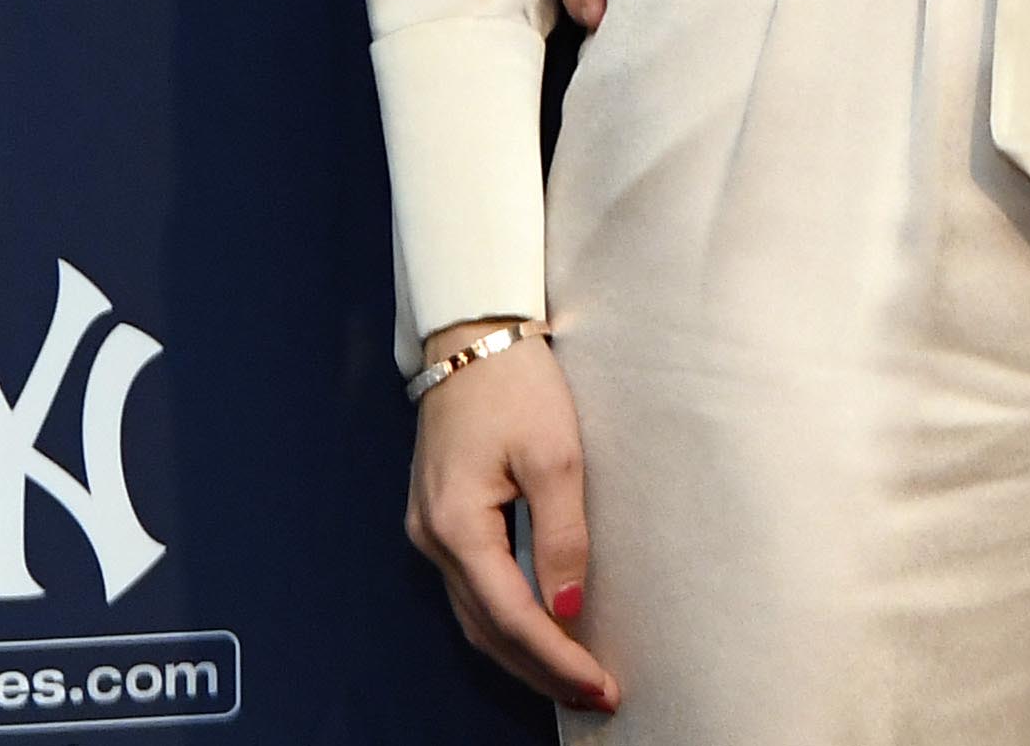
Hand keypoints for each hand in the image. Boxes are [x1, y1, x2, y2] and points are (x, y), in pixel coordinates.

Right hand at [406, 330, 615, 709]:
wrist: (473, 334)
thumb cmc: (517, 384)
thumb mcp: (556, 454)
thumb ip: (563, 536)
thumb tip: (568, 610)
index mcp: (458, 525)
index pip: (512, 617)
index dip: (557, 658)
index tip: (599, 685)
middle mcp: (433, 537)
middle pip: (488, 628)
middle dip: (542, 669)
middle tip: (594, 696)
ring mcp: (429, 529)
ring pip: (475, 615)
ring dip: (523, 652)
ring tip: (572, 678)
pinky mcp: (439, 517)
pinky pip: (471, 588)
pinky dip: (505, 619)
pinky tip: (538, 631)